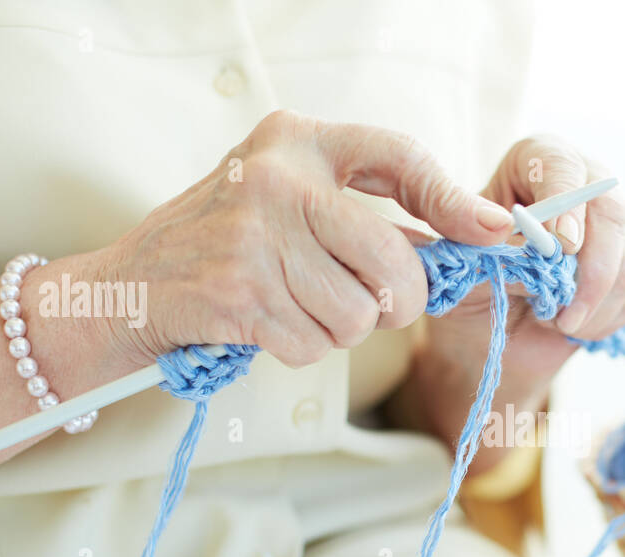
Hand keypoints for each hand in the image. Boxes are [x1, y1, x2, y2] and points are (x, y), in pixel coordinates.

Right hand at [97, 110, 514, 367]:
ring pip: (359, 315)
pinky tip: (267, 323)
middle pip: (394, 262)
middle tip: (370, 303)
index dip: (453, 200)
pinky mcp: (237, 295)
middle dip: (396, 302)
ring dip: (340, 329)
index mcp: (298, 141)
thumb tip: (469, 240)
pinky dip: (300, 348)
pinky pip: (315, 346)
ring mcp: (254, 236)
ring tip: (296, 305)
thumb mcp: (292, 201)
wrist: (132, 284)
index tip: (493, 230)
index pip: (399, 158)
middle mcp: (277, 178)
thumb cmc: (230, 243)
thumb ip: (368, 214)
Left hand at [407, 136, 624, 466]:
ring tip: (552, 321)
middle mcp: (585, 183)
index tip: (564, 245)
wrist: (486, 323)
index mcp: (538, 162)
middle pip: (611, 214)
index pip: (560, 167)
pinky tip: (570, 326)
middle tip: (563, 313)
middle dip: (591, 271)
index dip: (566, 206)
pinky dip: (602, 320)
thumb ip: (493, 248)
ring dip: (592, 304)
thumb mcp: (466, 259)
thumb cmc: (473, 278)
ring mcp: (615, 225)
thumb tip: (536, 251)